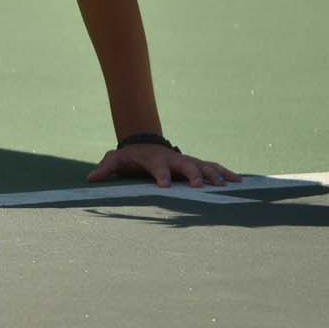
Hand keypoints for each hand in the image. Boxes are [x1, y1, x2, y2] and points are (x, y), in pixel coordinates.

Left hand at [86, 144, 239, 188]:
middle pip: (185, 165)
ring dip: (214, 174)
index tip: (164, 186)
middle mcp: (173, 159)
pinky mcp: (196, 163)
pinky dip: (225, 173)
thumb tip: (89, 179)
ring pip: (203, 165)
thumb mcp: (116, 160)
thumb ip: (106, 168)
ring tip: (227, 184)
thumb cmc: (131, 156)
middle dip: (193, 174)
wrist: (145, 141)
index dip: (161, 176)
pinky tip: (239, 182)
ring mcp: (186, 160)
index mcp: (154, 160)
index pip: (157, 168)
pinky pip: (213, 167)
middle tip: (200, 186)